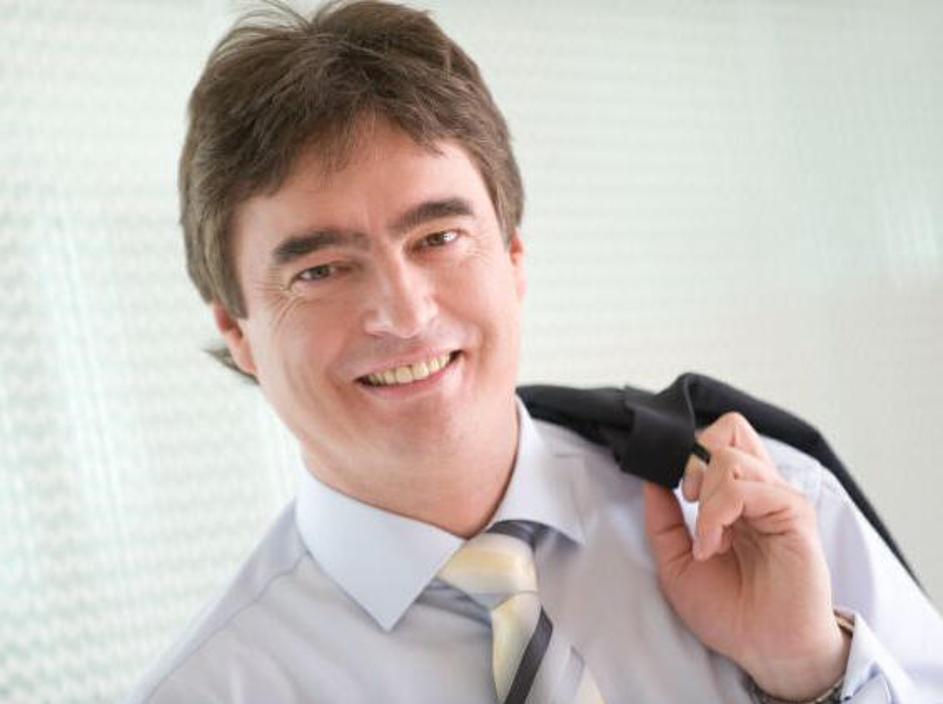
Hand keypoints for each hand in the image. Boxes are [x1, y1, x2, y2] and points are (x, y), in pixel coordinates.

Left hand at [642, 413, 850, 700]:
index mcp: (736, 495)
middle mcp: (759, 489)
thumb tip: (650, 479)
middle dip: (696, 460)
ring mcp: (778, 498)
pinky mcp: (794, 513)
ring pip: (730, 457)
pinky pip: (748, 487)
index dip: (688, 454)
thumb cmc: (729, 611)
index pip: (716, 438)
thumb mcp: (676, 561)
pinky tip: (716, 546)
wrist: (763, 649)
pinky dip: (718, 513)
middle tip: (689, 501)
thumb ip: (663, 519)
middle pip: (730, 427)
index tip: (676, 493)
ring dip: (705, 500)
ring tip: (708, 541)